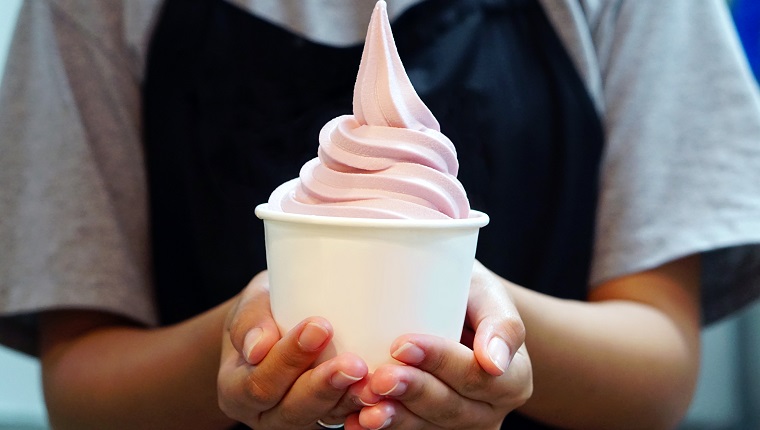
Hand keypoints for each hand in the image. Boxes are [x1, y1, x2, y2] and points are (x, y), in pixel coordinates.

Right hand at [218, 271, 369, 428]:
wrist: (278, 324)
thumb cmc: (265, 308)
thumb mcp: (251, 303)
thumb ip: (250, 320)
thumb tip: (258, 346)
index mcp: (235, 387)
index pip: (258, 383)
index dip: (288, 360)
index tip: (320, 327)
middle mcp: (265, 413)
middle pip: (291, 409)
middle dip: (323, 386)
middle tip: (353, 363)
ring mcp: (297, 419)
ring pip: (323, 418)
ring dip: (349, 399)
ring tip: (372, 379)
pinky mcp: (326, 417)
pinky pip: (345, 416)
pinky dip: (364, 405)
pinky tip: (382, 390)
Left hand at [348, 261, 531, 428]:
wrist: (452, 310)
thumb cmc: (467, 293)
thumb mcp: (488, 293)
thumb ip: (501, 323)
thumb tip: (494, 363)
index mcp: (513, 378)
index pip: (477, 376)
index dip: (440, 363)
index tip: (402, 345)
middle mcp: (489, 410)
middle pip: (451, 408)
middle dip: (413, 392)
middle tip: (379, 377)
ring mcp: (459, 425)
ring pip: (427, 427)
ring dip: (394, 418)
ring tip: (364, 404)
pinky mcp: (431, 428)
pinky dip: (382, 428)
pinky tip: (357, 420)